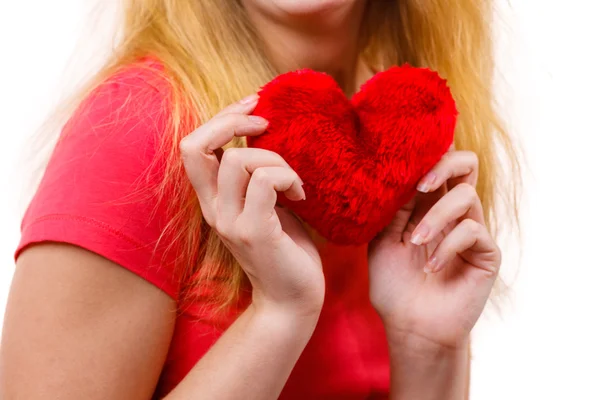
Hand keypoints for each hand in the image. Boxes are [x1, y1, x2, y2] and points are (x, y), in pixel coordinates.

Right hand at [180, 94, 323, 317]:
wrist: (293, 299)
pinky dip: (287, 177)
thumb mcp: (266, 203)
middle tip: (266, 123)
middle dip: (232, 120)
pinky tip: (300, 194)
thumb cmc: (286, 248)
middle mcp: (213, 209)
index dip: (220, 117)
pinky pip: (264, 181)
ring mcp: (229, 221)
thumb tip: (265, 131)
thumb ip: (255, 174)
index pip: (192, 145)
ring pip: (238, 159)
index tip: (255, 106)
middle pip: (194, 144)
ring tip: (293, 181)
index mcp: (213, 199)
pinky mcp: (253, 232)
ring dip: (275, 158)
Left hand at [368, 149, 500, 348]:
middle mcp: (452, 212)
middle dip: (445, 163)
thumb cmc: (394, 285)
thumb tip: (398, 172)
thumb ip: (393, 208)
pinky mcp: (486, 253)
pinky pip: (473, 231)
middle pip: (466, 164)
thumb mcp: (382, 240)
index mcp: (426, 206)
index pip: (436, 166)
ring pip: (466, 197)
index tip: (405, 155)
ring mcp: (471, 231)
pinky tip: (431, 267)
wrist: (411, 326)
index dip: (428, 153)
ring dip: (436, 217)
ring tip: (413, 242)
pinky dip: (447, 246)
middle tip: (421, 184)